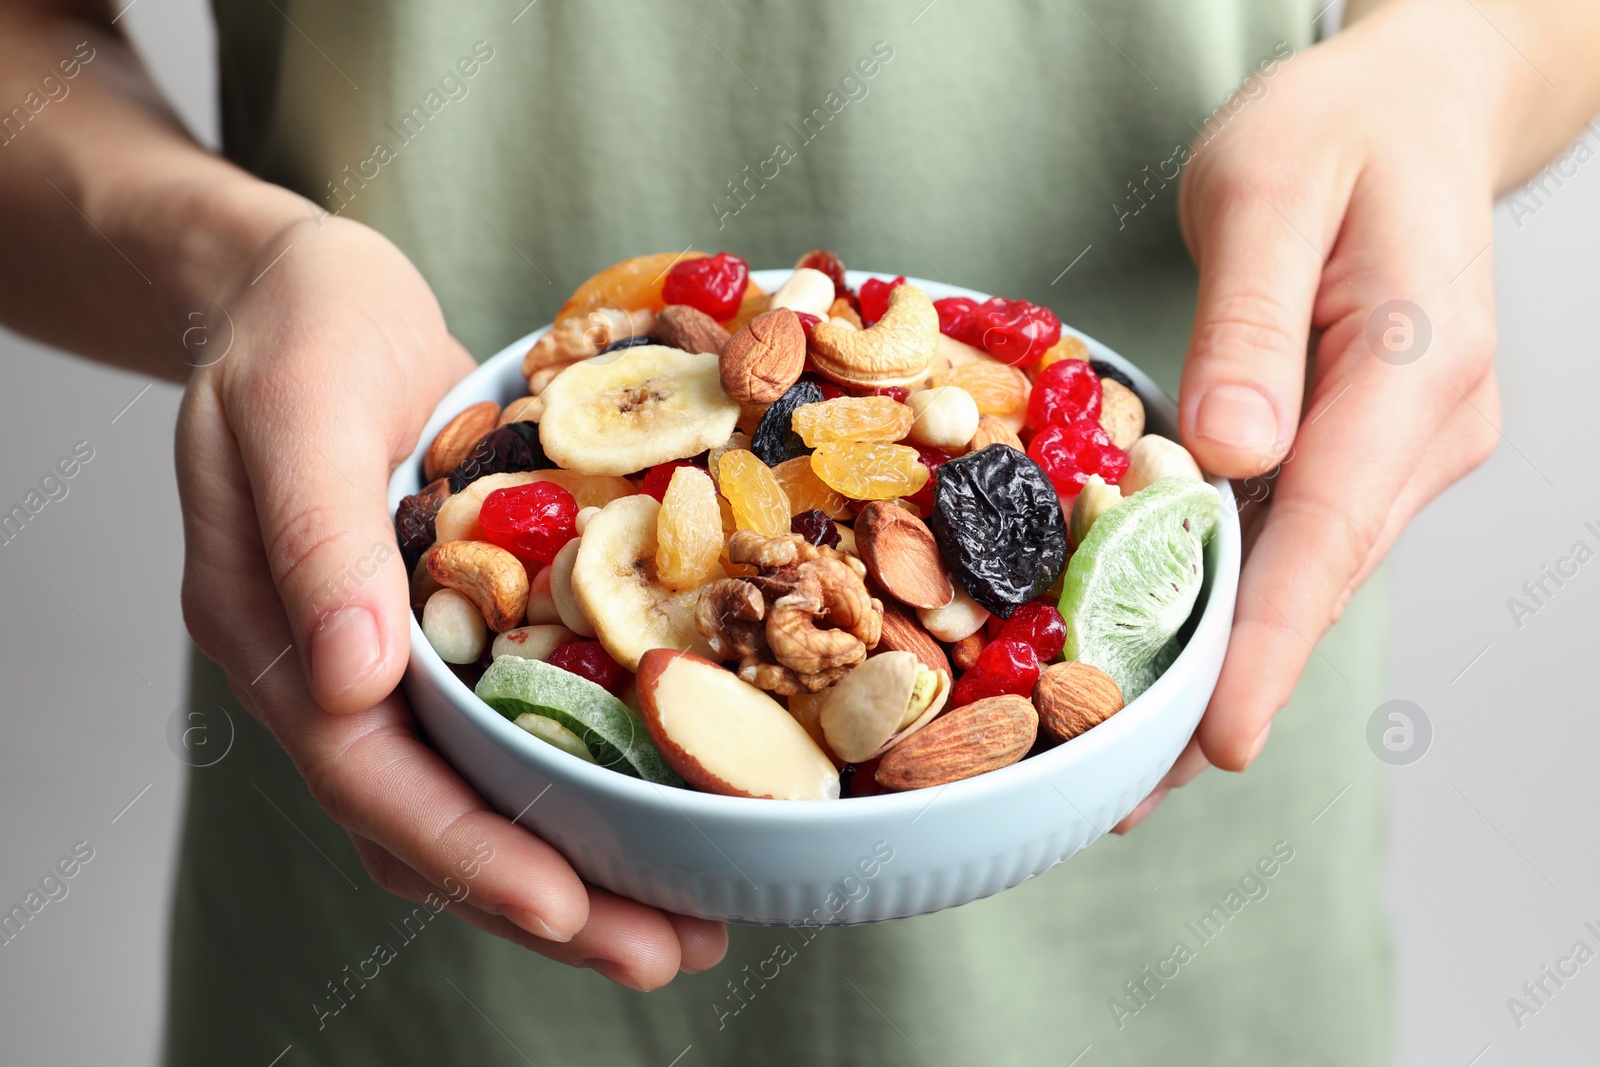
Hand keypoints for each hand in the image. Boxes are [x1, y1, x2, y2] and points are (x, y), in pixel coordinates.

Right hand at [175, 211, 726, 986]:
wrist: (307, 286)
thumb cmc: (295, 329)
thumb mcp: (294, 408)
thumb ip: (316, 540)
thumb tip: (350, 681)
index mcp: (278, 636)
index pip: (372, 779)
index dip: (470, 854)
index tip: (570, 911)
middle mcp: (336, 670)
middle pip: (436, 819)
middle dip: (546, 898)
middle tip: (667, 952)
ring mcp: (395, 654)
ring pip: (480, 791)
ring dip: (576, 857)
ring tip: (685, 916)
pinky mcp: (454, 622)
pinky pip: (514, 725)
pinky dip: (581, 773)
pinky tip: (661, 797)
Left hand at [1116, 0, 1518, 829]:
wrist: (1410, 111)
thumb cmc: (1335, 132)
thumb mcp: (1269, 191)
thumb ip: (1249, 321)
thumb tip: (1232, 452)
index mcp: (1415, 363)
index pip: (1333, 524)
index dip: (1271, 640)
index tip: (1216, 738)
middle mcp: (1425, 427)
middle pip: (1317, 575)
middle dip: (1227, 683)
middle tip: (1125, 786)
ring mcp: (1403, 446)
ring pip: (1306, 570)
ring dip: (1225, 658)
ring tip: (1129, 752)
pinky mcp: (1366, 448)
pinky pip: (1296, 536)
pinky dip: (1233, 598)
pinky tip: (1170, 649)